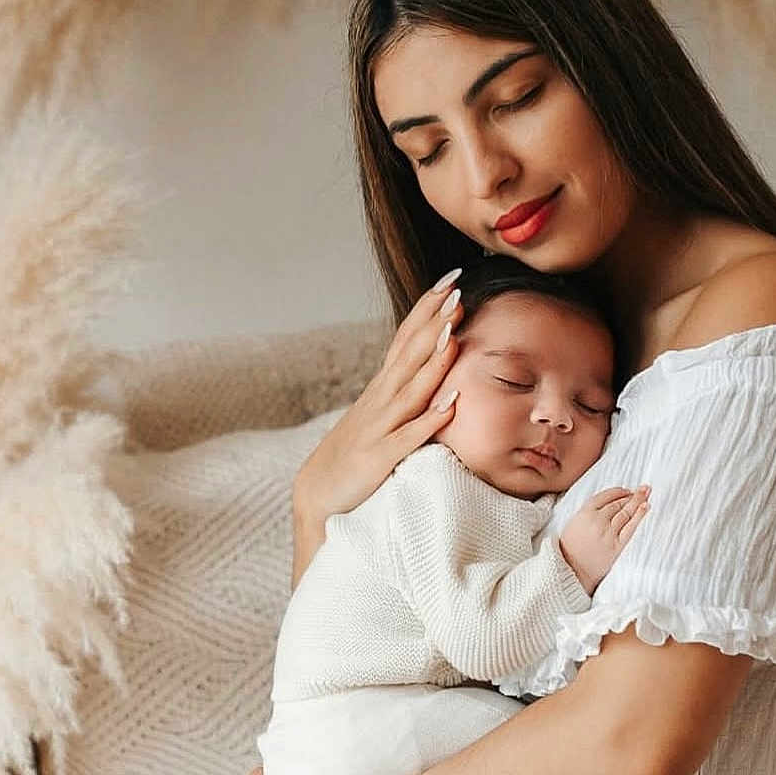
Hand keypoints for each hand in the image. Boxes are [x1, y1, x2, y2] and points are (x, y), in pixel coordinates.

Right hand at [292, 271, 465, 536]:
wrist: (319, 496)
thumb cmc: (355, 455)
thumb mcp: (381, 415)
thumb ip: (405, 390)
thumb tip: (433, 362)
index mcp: (382, 388)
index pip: (406, 338)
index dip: (426, 308)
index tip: (451, 278)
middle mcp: (379, 401)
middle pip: (409, 354)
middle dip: (432, 322)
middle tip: (456, 291)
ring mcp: (378, 428)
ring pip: (410, 390)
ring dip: (432, 362)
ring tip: (453, 333)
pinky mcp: (378, 460)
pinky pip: (408, 439)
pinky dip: (428, 420)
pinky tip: (452, 404)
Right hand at [559, 486, 649, 595]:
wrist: (570, 569)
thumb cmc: (570, 547)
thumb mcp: (574, 523)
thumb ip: (589, 512)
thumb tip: (610, 502)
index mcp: (584, 513)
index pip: (605, 496)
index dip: (618, 492)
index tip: (626, 490)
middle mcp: (597, 520)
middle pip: (618, 503)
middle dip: (632, 495)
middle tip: (644, 488)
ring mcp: (607, 533)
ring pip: (625, 512)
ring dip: (638, 501)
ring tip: (647, 493)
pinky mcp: (616, 545)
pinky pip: (630, 527)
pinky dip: (639, 515)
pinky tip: (646, 506)